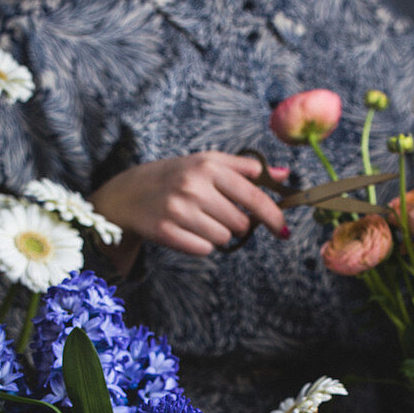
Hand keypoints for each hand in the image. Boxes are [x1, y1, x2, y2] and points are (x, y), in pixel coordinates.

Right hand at [90, 151, 289, 272]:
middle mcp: (193, 186)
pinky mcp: (165, 232)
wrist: (128, 193)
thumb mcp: (207, 163)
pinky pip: (204, 249)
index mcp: (208, 166)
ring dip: (218, 234)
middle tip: (217, 213)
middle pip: (241, 223)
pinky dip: (201, 244)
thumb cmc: (175, 177)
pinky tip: (187, 230)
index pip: (254, 197)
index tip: (284, 230)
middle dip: (237, 224)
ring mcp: (178, 210)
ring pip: (223, 238)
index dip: (274, 217)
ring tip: (199, 220)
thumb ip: (246, 168)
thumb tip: (285, 175)